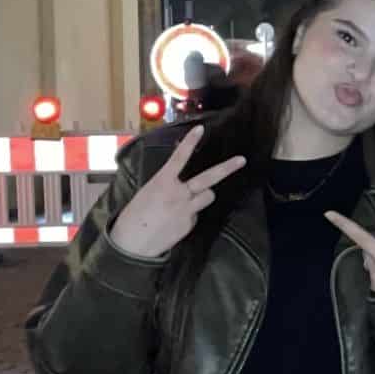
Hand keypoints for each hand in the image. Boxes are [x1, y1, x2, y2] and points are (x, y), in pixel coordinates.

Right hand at [111, 126, 245, 260]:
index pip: (179, 157)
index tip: (201, 129)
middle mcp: (179, 194)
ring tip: (187, 202)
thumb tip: (176, 180)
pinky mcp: (190, 224)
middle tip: (242, 160)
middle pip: (209, 178)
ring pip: (208, 196)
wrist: (132, 243)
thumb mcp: (147, 192)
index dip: (190, 142)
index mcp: (163, 182)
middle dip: (227, 168)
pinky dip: (189, 214)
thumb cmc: (134, 217)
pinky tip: (175, 220)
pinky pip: (196, 214)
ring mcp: (187, 209)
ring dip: (203, 195)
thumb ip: (165, 184)